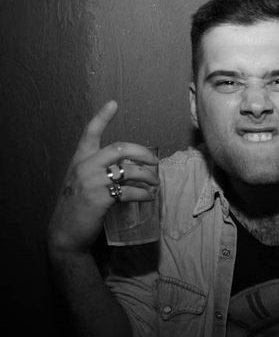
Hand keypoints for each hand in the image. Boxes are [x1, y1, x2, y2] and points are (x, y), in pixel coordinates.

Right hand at [47, 101, 159, 253]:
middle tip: (155, 161)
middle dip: (142, 152)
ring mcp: (91, 182)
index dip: (102, 117)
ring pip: (129, 171)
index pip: (90, 133)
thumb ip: (100, 171)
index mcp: (79, 160)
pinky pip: (129, 191)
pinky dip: (143, 194)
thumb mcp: (83, 183)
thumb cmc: (77, 207)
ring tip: (155, 183)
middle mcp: (84, 167)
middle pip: (119, 148)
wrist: (65, 233)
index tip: (113, 103)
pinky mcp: (100, 198)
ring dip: (148, 176)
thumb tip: (129, 167)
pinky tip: (148, 197)